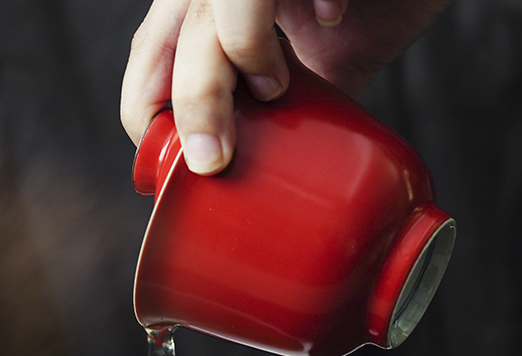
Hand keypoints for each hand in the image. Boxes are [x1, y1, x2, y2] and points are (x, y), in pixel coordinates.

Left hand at [121, 0, 451, 174]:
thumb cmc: (376, 4)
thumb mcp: (324, 67)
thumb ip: (297, 109)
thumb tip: (284, 173)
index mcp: (218, 9)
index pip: (151, 54)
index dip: (144, 106)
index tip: (172, 161)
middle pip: (180, 33)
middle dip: (189, 100)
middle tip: (212, 161)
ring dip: (239, 50)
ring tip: (273, 90)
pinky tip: (331, 15)